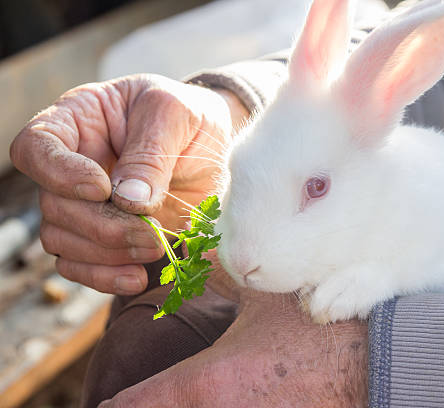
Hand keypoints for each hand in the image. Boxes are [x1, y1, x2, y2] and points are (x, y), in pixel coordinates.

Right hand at [10, 74, 247, 294]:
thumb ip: (151, 152)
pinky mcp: (106, 236)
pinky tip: (137, 277)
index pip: (35, 147)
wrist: (219, 149)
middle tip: (151, 232)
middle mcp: (72, 165)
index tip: (102, 188)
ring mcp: (86, 205)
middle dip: (102, 225)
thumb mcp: (177, 114)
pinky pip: (82, 265)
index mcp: (78, 121)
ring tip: (154, 248)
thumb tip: (127, 201)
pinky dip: (105, 277)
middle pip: (53, 204)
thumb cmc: (192, 118)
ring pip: (63, 240)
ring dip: (106, 254)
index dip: (58, 174)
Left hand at [98, 287, 368, 406]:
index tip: (104, 400)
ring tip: (197, 394)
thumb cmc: (321, 326)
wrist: (380, 361)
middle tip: (149, 398)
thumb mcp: (266, 295)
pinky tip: (238, 398)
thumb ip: (224, 272)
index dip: (109, 405)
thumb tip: (198, 248)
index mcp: (205, 384)